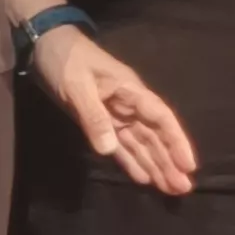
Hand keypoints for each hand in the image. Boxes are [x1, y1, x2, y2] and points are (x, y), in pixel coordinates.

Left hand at [31, 28, 198, 196]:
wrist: (46, 44)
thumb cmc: (65, 59)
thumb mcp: (77, 85)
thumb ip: (93, 116)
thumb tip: (108, 149)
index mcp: (130, 91)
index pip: (160, 117)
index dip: (176, 141)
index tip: (188, 165)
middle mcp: (129, 105)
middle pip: (155, 135)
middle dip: (169, 161)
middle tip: (183, 189)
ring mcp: (116, 115)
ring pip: (141, 143)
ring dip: (156, 165)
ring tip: (171, 190)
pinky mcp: (101, 122)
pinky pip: (121, 145)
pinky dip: (132, 161)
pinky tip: (144, 178)